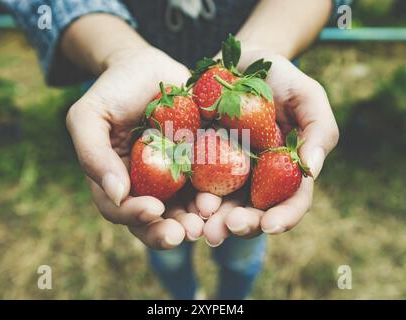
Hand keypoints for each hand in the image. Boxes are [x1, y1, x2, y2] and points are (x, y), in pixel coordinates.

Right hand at [66, 47, 205, 248]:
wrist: (149, 69)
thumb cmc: (113, 90)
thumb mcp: (89, 115)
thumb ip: (93, 154)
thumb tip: (116, 195)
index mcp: (117, 181)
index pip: (121, 210)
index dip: (135, 216)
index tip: (153, 210)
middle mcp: (147, 185)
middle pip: (156, 219)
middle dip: (171, 229)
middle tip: (188, 232)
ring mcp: (176, 176)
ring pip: (186, 207)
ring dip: (199, 217)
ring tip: (210, 216)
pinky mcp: (200, 162)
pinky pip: (211, 181)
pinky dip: (219, 191)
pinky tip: (227, 192)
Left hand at [201, 52, 338, 244]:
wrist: (238, 63)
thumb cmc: (278, 79)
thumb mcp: (306, 96)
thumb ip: (319, 129)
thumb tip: (313, 168)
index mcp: (284, 169)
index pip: (290, 201)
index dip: (283, 217)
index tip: (269, 225)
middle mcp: (255, 177)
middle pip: (251, 212)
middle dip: (239, 225)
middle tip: (223, 230)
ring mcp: (225, 171)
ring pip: (220, 205)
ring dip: (210, 220)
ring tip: (200, 226)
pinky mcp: (198, 160)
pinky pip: (192, 182)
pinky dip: (187, 196)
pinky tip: (181, 202)